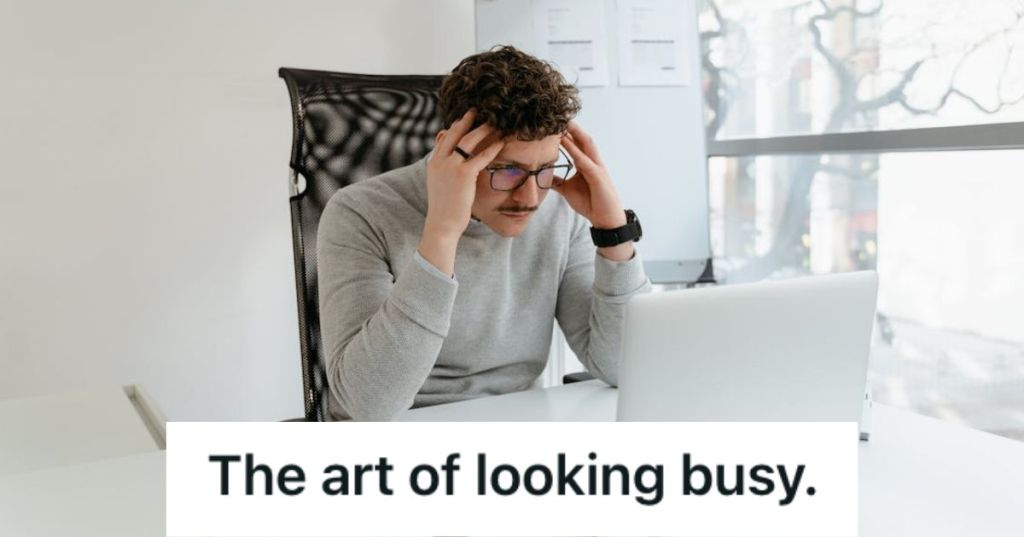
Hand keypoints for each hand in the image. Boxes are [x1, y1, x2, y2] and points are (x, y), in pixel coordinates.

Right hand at [424, 109, 503, 239]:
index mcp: (433, 162)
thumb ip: (446, 171)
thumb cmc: (444, 208)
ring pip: (468, 141)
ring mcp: (451, 167)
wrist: (442, 224)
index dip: (456, 126)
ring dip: (482, 129)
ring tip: (494, 122)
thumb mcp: (440, 185)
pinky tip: (501, 143)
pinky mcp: (463, 175)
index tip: (465, 118)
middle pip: (455, 133)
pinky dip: (492, 148)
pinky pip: (480, 157)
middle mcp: (440, 161)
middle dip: (467, 120)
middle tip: (478, 110)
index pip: (445, 138)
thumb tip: (455, 166)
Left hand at [556, 122, 633, 260]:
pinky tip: (567, 144)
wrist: (605, 219)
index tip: (553, 122)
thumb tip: (542, 176)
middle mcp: (592, 162)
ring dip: (575, 133)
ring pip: (586, 145)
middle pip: (582, 139)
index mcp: (585, 163)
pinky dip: (576, 152)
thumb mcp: (568, 190)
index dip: (566, 132)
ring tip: (563, 123)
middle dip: (571, 127)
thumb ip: (557, 181)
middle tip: (558, 114)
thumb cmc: (591, 203)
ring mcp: (597, 168)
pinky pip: (586, 161)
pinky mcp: (598, 177)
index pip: (576, 143)